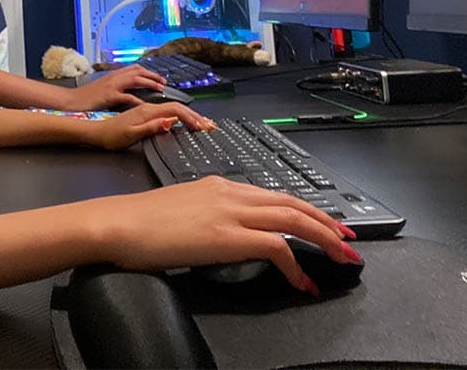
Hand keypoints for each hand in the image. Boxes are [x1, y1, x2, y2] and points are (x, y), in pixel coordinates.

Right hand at [61, 65, 165, 110]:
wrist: (71, 101)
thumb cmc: (85, 97)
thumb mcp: (102, 88)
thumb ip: (115, 87)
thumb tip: (126, 90)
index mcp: (113, 75)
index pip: (134, 68)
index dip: (148, 71)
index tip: (157, 76)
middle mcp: (114, 77)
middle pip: (138, 71)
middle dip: (153, 75)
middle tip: (164, 82)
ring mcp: (112, 85)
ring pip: (136, 79)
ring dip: (150, 83)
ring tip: (160, 89)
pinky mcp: (110, 95)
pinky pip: (127, 96)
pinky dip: (138, 100)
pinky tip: (145, 104)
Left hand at [88, 103, 216, 149]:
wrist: (95, 133)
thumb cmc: (110, 136)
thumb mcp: (131, 135)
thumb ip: (151, 128)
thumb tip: (170, 122)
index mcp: (147, 112)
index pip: (175, 111)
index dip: (191, 118)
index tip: (203, 127)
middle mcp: (147, 108)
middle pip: (177, 108)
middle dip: (194, 117)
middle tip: (209, 126)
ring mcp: (145, 110)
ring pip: (172, 109)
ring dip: (188, 115)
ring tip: (200, 122)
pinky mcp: (143, 114)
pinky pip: (165, 112)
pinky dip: (177, 116)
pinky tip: (181, 120)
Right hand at [89, 177, 359, 293]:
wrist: (117, 223)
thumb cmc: (139, 222)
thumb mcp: (182, 210)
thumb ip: (208, 215)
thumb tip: (222, 232)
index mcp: (220, 184)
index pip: (275, 194)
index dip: (306, 209)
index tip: (325, 225)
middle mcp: (230, 192)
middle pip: (292, 203)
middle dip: (326, 223)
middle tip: (349, 241)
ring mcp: (229, 212)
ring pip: (291, 219)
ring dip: (322, 239)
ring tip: (341, 258)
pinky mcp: (226, 235)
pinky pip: (275, 246)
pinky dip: (295, 265)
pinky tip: (301, 282)